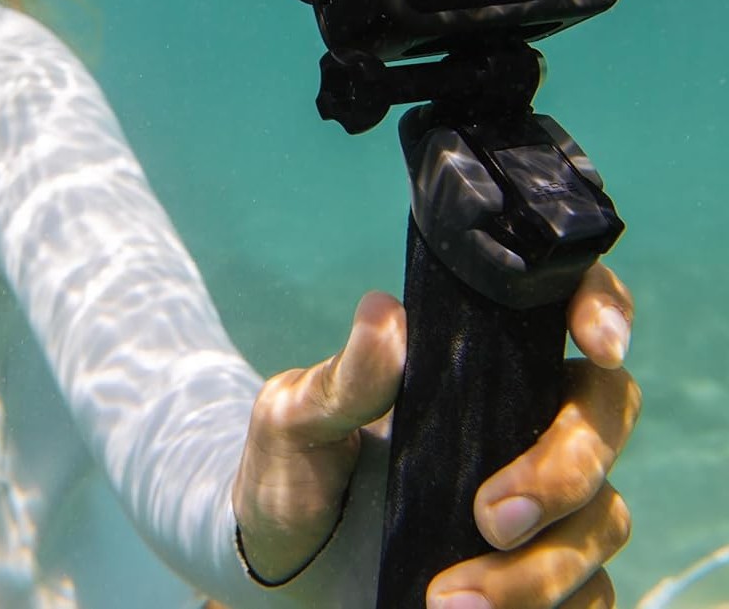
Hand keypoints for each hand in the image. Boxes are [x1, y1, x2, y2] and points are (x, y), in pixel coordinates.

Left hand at [232, 262, 639, 606]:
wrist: (283, 563)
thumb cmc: (291, 472)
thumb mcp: (297, 419)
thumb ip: (344, 378)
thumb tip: (382, 313)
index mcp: (469, 364)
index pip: (559, 310)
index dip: (600, 307)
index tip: (596, 343)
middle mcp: (519, 422)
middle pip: (604, 414)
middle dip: (566, 468)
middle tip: (490, 515)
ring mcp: (539, 501)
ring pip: (602, 516)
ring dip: (539, 568)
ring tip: (448, 597)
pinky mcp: (540, 575)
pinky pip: (592, 595)